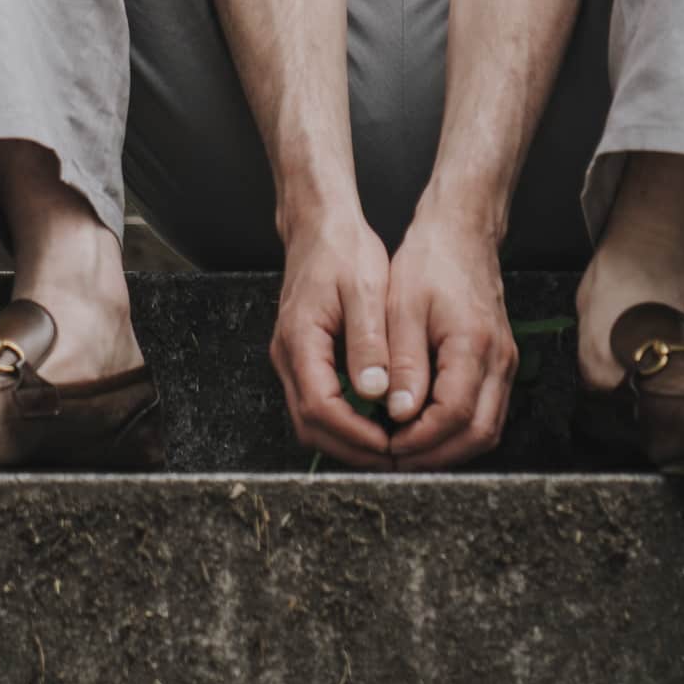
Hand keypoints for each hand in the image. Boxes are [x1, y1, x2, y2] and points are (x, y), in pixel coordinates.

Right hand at [268, 213, 404, 466]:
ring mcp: (291, 360)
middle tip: (396, 457)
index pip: (320, 407)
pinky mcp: (302, 359)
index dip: (355, 434)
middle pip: (311, 426)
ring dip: (349, 440)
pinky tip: (377, 421)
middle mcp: (287, 356)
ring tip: (391, 445)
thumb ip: (368, 341)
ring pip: (312, 421)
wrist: (318, 226)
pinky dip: (345, 423)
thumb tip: (375, 391)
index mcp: (300, 340)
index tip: (390, 443)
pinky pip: (317, 405)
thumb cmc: (342, 250)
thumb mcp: (365, 288)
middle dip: (353, 448)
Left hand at [367, 208, 517, 466]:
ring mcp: (505, 363)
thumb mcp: (403, 308)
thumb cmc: (430, 262)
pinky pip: (486, 413)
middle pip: (478, 434)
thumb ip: (405, 363)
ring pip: (486, 430)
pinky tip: (425, 429)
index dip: (420, 439)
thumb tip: (401, 413)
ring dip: (448, 449)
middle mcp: (499, 360)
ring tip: (406, 451)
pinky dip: (457, 432)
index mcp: (474, 344)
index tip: (388, 445)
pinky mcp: (501, 363)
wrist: (463, 233)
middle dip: (435, 456)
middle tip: (395, 460)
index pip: (454, 414)